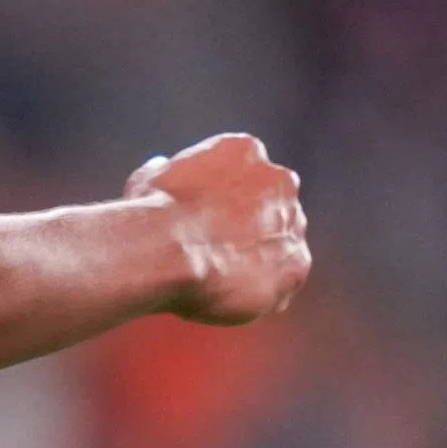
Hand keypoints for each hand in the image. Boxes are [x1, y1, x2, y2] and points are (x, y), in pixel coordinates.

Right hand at [134, 132, 309, 326]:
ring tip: (214, 278)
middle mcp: (280, 180)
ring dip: (255, 260)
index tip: (196, 221)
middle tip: (207, 251)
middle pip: (270, 207)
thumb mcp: (150, 179)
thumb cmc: (151, 214)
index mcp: (245, 150)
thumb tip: (159, 165)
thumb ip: (166, 171)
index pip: (243, 174)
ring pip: (279, 245)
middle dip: (247, 228)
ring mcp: (293, 223)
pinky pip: (284, 283)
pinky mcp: (297, 265)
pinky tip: (226, 297)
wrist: (165, 252)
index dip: (218, 202)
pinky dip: (262, 293)